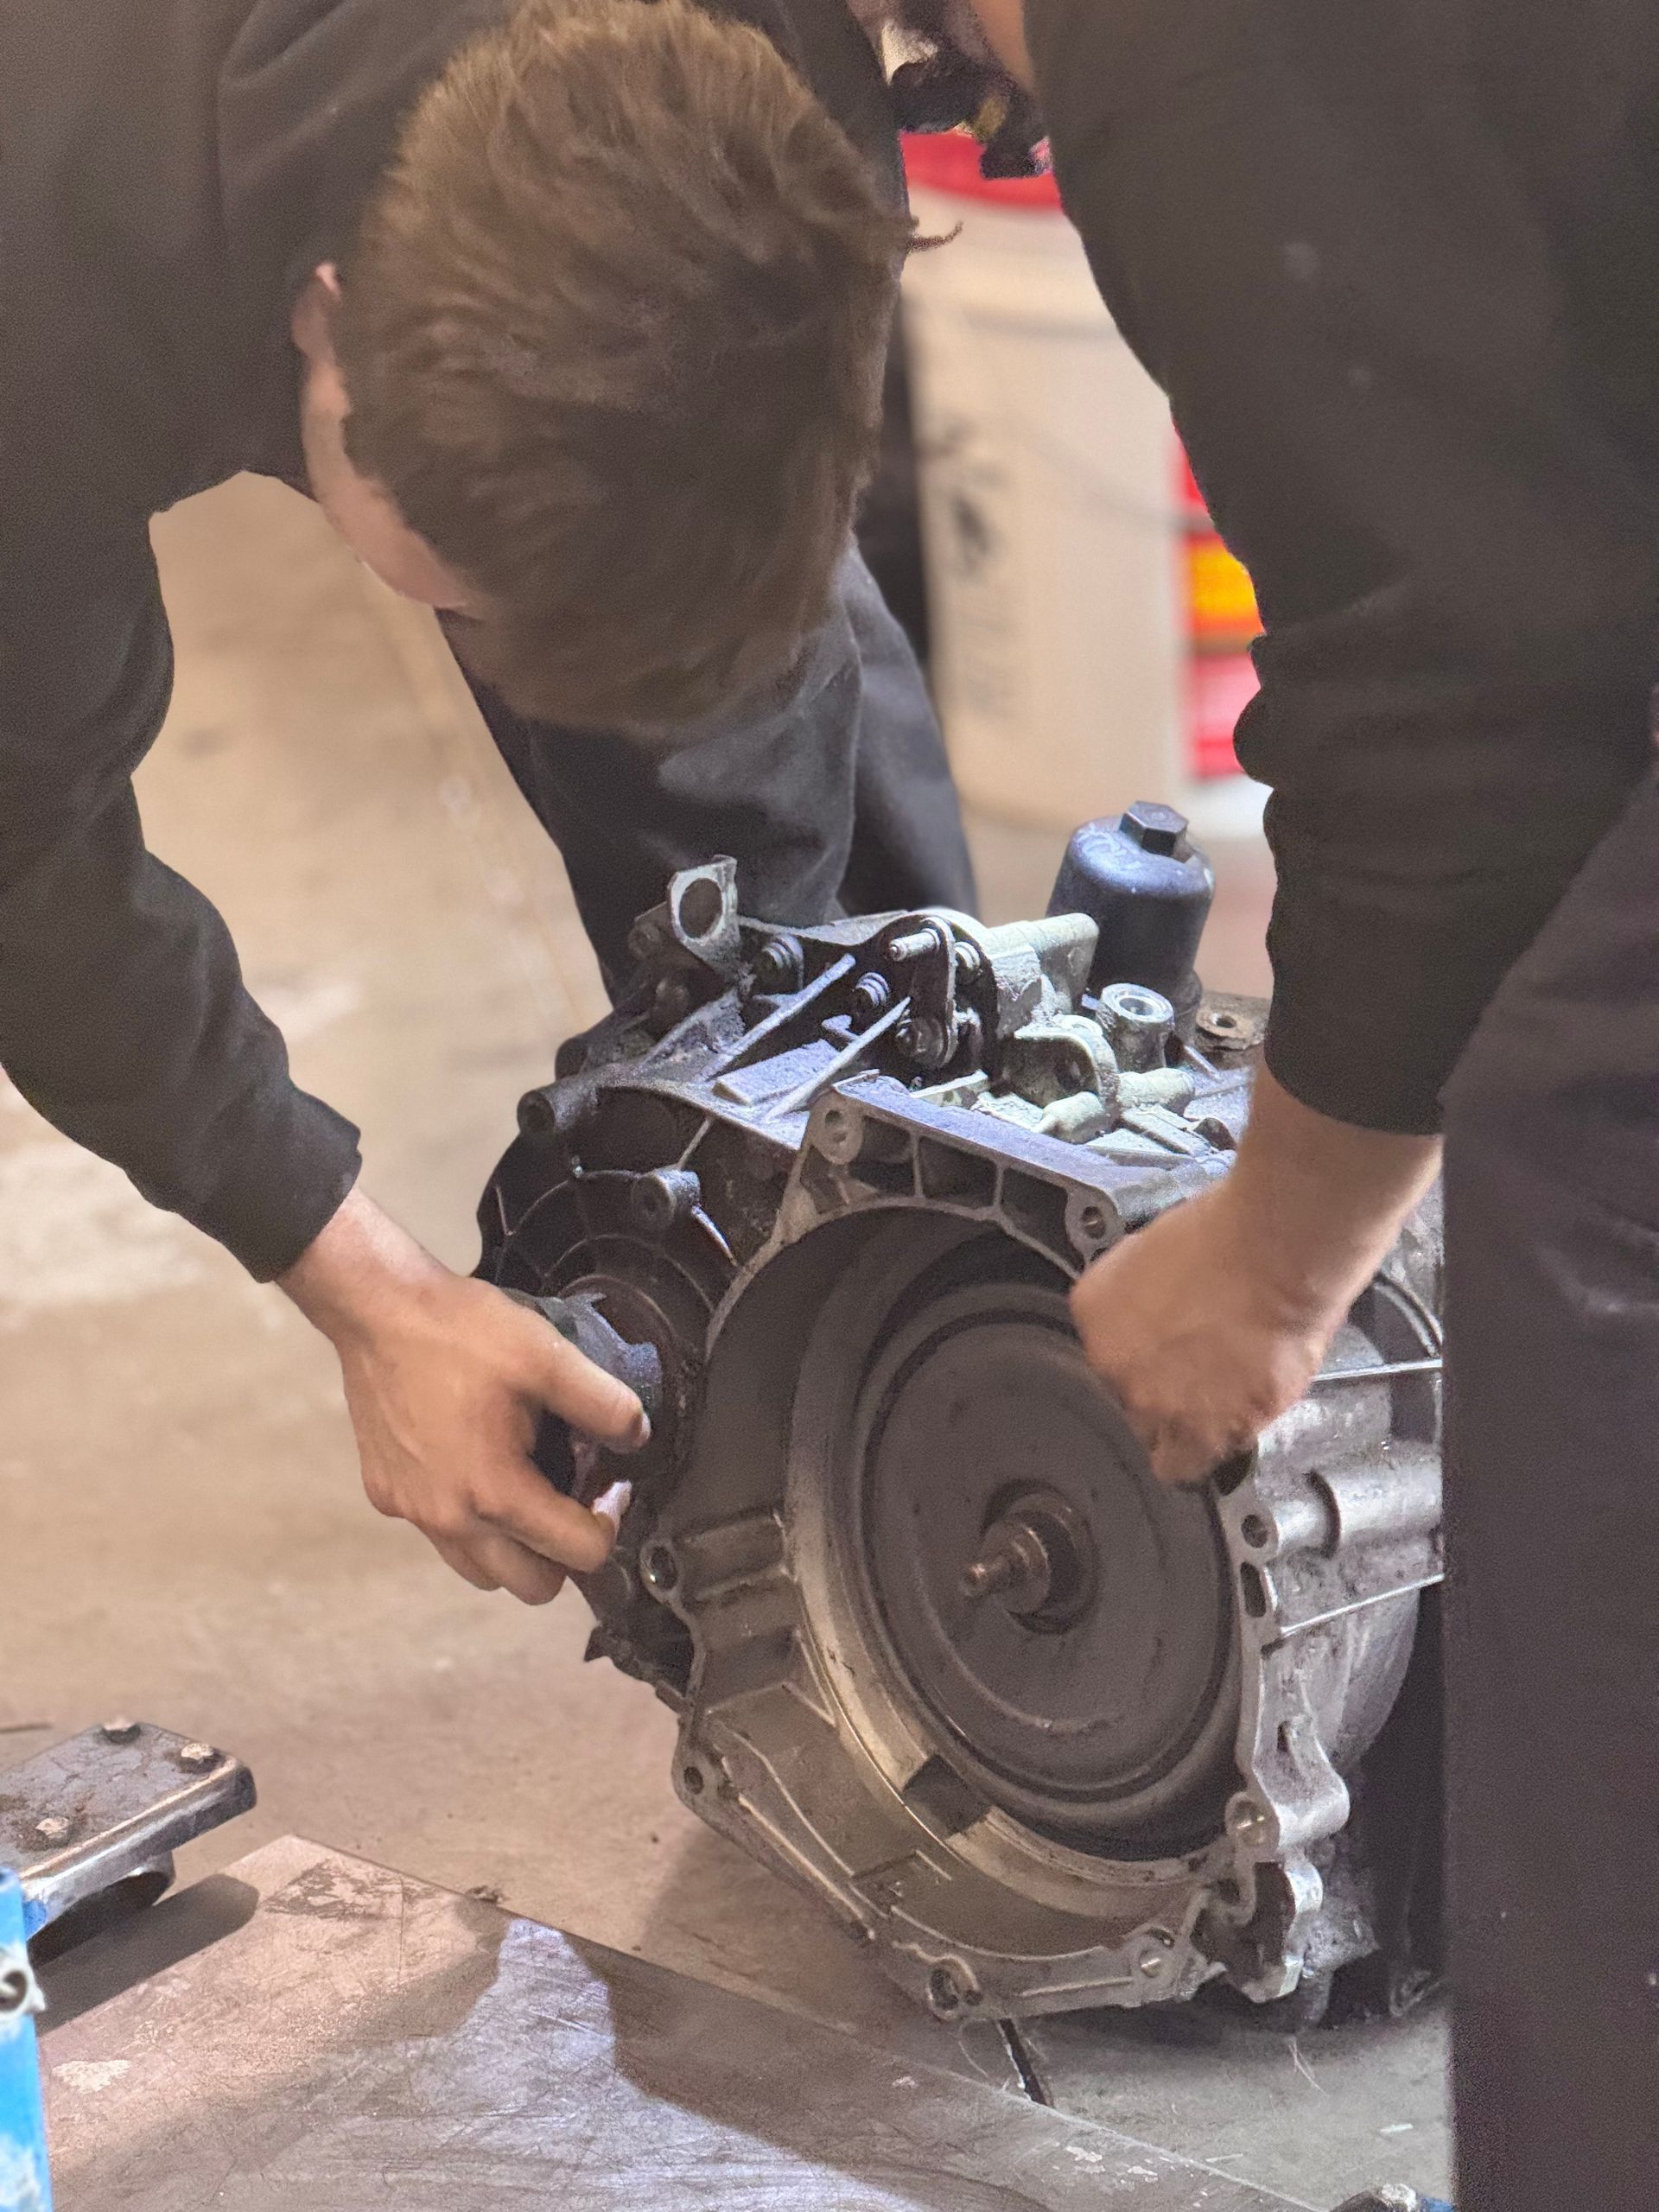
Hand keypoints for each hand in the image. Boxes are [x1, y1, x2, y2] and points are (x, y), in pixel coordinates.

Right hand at [280, 1190, 648, 1601]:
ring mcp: (411, 1512)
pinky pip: (440, 1537)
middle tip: (574, 1499)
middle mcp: (448, 1518)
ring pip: (482, 1572)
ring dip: (516, 1549)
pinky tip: (479, 1467)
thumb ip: (606, 1404)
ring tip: (530, 1491)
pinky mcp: (386, 1495)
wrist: (378, 1310)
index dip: (610, 1522)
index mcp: (494, 1492)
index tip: (608, 1485)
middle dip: (565, 1554)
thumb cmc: (459, 1331)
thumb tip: (637, 1437)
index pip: (580, 1554)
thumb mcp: (549, 1356)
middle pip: (531, 1586)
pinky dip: (470, 1523)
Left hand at [1070, 1069, 1441, 1485]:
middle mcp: (1116, 1372)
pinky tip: (1235, 1422)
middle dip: (1156, 1395)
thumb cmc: (1228, 1233)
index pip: (1102, 1359)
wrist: (1276, 1251)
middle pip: (1126, 1406)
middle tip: (1193, 1375)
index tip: (1160, 1353)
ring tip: (1214, 1407)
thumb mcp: (1152, 1252)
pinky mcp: (1213, 1431)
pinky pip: (1200, 1461)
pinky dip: (1217, 1447)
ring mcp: (1162, 1407)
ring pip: (1158, 1448)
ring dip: (1181, 1433)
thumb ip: (1138, 1300)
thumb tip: (1155, 1318)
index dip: (1136, 1360)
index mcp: (1093, 1317)